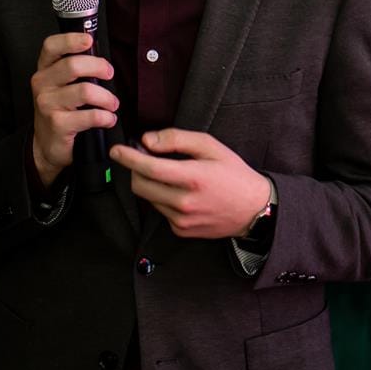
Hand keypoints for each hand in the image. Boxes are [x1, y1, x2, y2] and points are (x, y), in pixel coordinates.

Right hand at [29, 32, 117, 187]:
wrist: (47, 145)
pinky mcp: (57, 124)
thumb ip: (75, 70)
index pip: (51, 46)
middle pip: (73, 65)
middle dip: (99, 67)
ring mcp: (47, 104)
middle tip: (109, 74)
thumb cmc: (60, 110)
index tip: (89, 40)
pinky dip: (106, 117)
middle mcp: (42, 84)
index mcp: (44, 70)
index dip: (71, 40)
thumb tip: (102, 59)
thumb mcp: (61, 86)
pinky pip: (90, 115)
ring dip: (107, 98)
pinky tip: (108, 119)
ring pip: (85, 91)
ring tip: (112, 104)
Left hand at [110, 128, 270, 239]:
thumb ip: (178, 139)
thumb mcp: (211, 146)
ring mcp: (181, 219)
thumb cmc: (234, 174)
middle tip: (145, 159)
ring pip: (148, 198)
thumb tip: (147, 140)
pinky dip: (163, 199)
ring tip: (170, 176)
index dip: (128, 157)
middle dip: (135, 170)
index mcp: (192, 177)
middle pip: (139, 185)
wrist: (254, 209)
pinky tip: (181, 193)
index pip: (148, 167)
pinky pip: (160, 211)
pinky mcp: (181, 231)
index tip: (116, 150)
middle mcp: (184, 202)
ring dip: (150, 184)